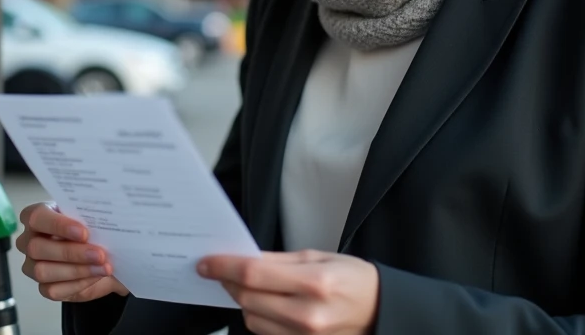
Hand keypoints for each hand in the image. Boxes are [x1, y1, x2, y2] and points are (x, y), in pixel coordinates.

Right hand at [15, 202, 128, 302]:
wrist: (103, 256)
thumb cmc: (93, 230)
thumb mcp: (93, 219)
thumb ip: (91, 216)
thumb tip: (104, 220)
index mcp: (38, 216)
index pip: (37, 217)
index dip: (58, 225)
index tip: (84, 233)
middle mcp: (29, 240)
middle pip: (37, 247)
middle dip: (72, 252)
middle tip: (100, 254)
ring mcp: (32, 265)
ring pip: (42, 271)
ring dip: (77, 270)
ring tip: (103, 267)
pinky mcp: (43, 287)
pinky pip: (53, 290)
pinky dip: (78, 284)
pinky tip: (95, 276)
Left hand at [197, 250, 378, 334]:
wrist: (379, 311)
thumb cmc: (352, 279)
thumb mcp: (318, 257)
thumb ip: (277, 260)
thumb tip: (241, 257)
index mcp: (315, 282)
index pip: (253, 274)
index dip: (223, 267)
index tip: (206, 263)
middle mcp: (308, 314)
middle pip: (248, 298)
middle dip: (229, 282)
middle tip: (222, 269)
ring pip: (252, 319)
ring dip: (243, 300)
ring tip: (249, 285)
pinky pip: (264, 333)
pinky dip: (257, 316)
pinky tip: (264, 303)